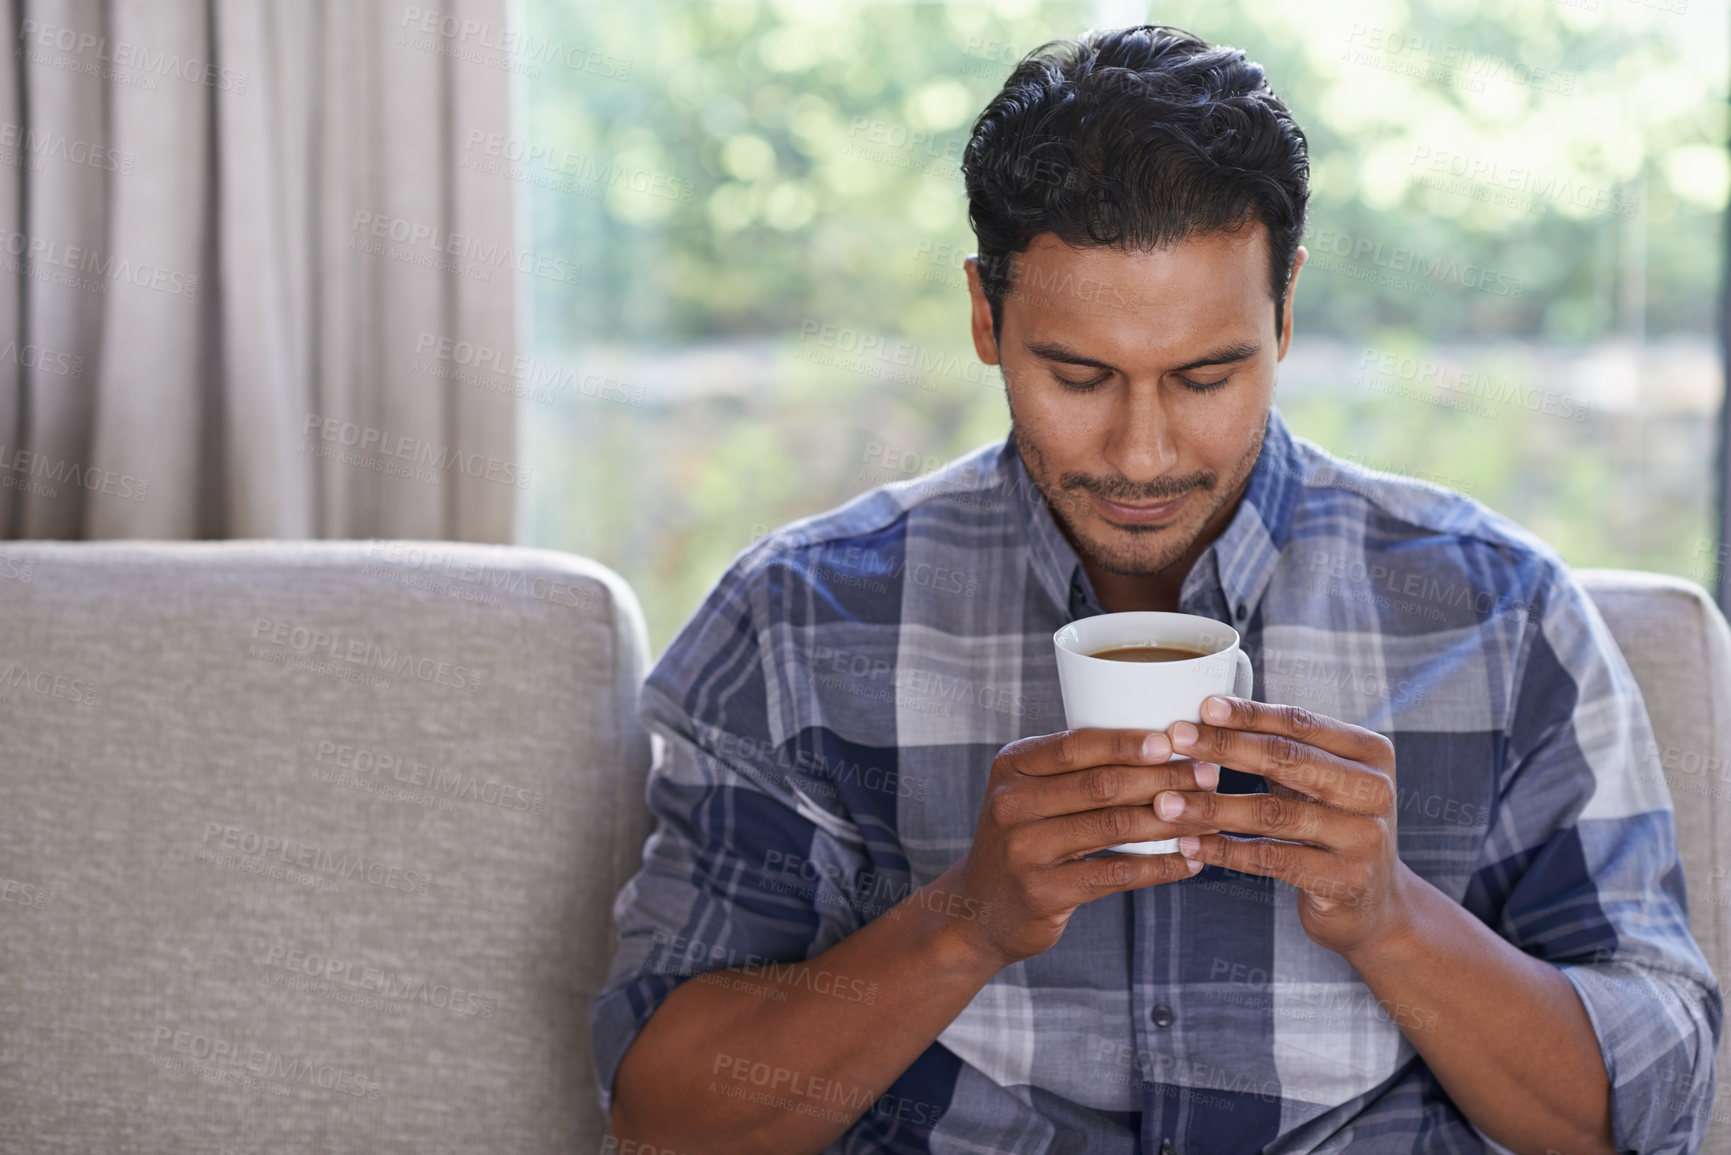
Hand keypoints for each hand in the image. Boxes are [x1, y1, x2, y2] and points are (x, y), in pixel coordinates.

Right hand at [942, 728, 1222, 970]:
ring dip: (1170, 821)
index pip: (1075, 745)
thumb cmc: (1025, 839)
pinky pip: (1115, 873)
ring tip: (1209, 816)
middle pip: (1100, 784)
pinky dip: (1159, 867)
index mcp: (1011, 767)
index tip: (1174, 740)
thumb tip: (1162, 743)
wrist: (979, 910)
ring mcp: (1023, 850)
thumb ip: (1074, 770)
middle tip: (1208, 775)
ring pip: (1113, 827)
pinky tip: (1188, 861)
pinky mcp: (1042, 892)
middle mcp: (1011, 804)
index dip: (1127, 742)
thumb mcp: (1029, 794)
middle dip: (1162, 778)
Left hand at [1159, 696, 1411, 957]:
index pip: (1301, 723)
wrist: (1374, 906)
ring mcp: (1364, 838)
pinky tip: (1189, 844)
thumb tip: (1208, 712)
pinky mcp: (1344, 881)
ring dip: (1212, 806)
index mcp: (1370, 753)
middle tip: (1175, 737)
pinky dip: (1225, 850)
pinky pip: (1271, 860)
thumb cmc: (1330, 826)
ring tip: (1165, 801)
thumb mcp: (1319, 781)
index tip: (1203, 706)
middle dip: (1224, 747)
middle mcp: (1374, 791)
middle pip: (1287, 760)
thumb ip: (1281, 748)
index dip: (1249, 714)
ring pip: (1273, 814)